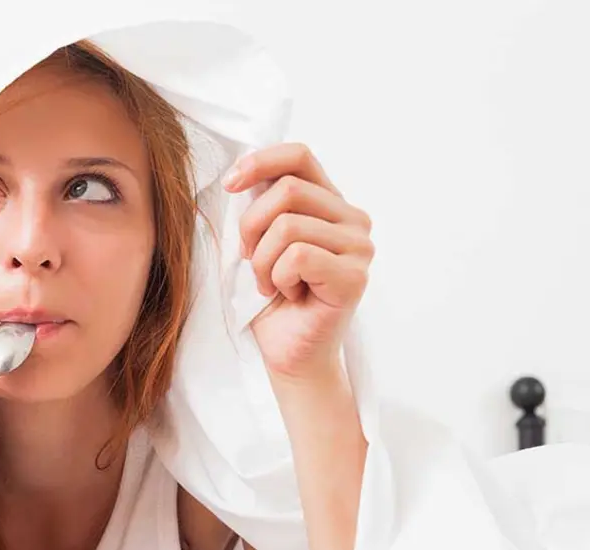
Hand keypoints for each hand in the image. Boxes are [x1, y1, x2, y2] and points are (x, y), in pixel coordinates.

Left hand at [223, 143, 373, 381]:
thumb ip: (261, 204)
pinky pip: (298, 256)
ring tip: (271, 283)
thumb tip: (239, 174)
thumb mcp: (259, 239)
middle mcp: (353, 219)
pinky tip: (287, 294)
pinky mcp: (355, 276)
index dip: (259, 163)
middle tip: (251, 260)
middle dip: (252, 225)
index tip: (229, 184)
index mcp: (331, 203)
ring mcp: (359, 247)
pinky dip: (278, 277)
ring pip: (288, 225)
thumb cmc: (272, 298)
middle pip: (288, 190)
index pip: (299, 156)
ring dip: (263, 260)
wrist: (288, 352)